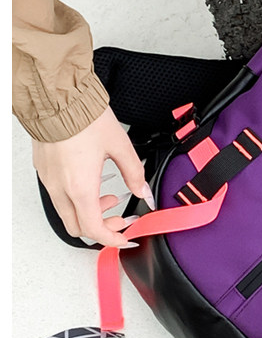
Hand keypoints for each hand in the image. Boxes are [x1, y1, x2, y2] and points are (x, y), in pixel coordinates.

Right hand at [32, 107, 150, 247]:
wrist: (58, 99)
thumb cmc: (85, 118)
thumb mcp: (120, 145)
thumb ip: (134, 172)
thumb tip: (142, 190)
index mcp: (80, 187)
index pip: (94, 229)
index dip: (112, 238)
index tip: (125, 237)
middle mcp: (61, 188)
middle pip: (78, 228)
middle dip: (102, 228)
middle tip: (120, 217)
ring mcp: (49, 180)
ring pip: (66, 213)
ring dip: (89, 213)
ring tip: (109, 197)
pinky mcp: (43, 170)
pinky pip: (58, 197)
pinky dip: (76, 200)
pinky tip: (91, 183)